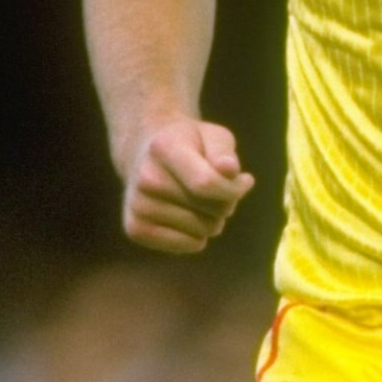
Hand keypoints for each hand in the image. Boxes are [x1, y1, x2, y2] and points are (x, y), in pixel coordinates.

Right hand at [122, 120, 254, 253]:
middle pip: (211, 211)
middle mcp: (146, 178)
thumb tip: (229, 170)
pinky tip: (189, 217)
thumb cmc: (190, 147)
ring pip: (204, 231)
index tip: (245, 181)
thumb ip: (224, 151)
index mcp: (164, 148)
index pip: (206, 184)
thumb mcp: (213, 136)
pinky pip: (190, 245)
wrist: (146, 156)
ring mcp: (138, 205)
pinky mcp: (136, 228)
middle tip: (217, 189)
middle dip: (226, 203)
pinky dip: (199, 236)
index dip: (234, 189)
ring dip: (213, 219)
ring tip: (201, 202)